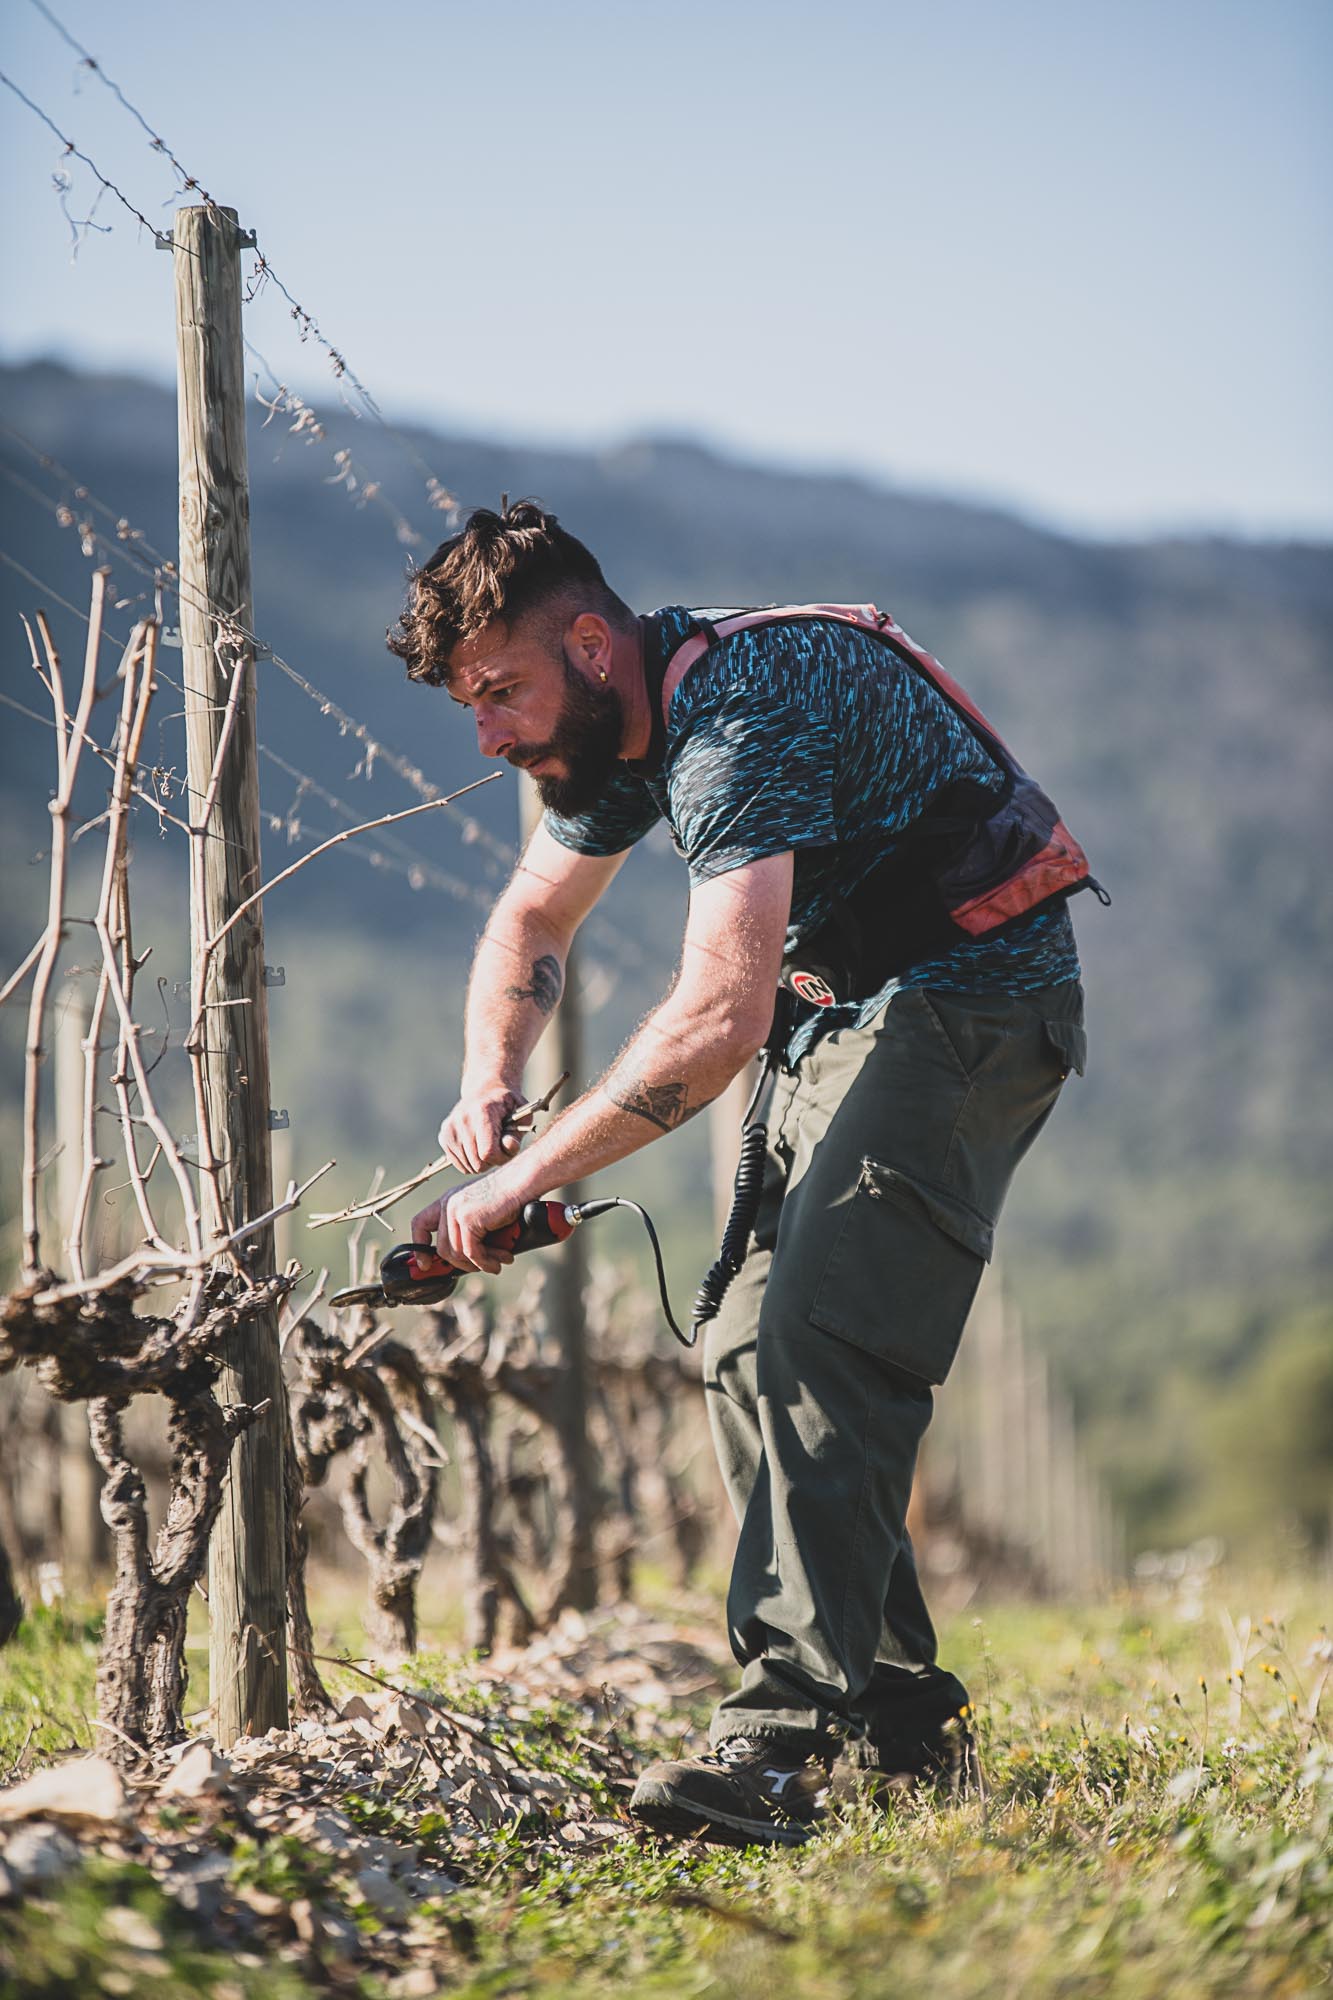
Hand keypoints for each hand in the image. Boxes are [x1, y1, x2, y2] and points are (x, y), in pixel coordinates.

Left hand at [411, 1172, 526, 1276]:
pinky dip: (486, 1262)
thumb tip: (464, 1260)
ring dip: (478, 1264)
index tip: (425, 1264)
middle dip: (461, 1264)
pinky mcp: (468, 1219)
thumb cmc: (509, 1196)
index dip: (420, 1245)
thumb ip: (468, 1230)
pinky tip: (500, 1260)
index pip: (420, 1224)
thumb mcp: (482, 1212)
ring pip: (456, 1254)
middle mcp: (448, 1204)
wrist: (523, 1180)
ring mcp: (456, 1211)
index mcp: (448, 1200)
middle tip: (483, 1266)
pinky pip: (471, 1252)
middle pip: (442, 1248)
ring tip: (497, 1263)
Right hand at [437, 1083, 523, 1173]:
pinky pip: (458, 1164)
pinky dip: (470, 1161)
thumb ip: (517, 1134)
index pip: (488, 1152)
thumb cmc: (507, 1108)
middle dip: (491, 1160)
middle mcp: (462, 1118)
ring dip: (481, 1162)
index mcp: (483, 1111)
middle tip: (498, 1146)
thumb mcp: (521, 1116)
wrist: (486, 1092)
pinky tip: (476, 1146)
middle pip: (477, 1163)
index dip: (501, 1157)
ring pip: (467, 1167)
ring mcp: (450, 1127)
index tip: (506, 1148)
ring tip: (487, 1144)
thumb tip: (508, 1145)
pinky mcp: (443, 1135)